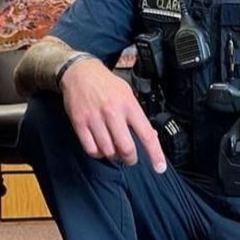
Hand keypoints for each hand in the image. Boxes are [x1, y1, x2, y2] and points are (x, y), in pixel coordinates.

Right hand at [59, 58, 165, 172]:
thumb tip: (150, 135)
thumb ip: (138, 115)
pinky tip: (101, 147)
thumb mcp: (128, 94)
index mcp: (129, 105)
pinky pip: (91, 149)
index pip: (146, 134)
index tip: (160, 167)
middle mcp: (113, 112)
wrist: (80, 72)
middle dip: (131, 159)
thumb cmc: (106, 84)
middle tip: (131, 158)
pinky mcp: (80, 123)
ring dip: (113, 156)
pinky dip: (98, 154)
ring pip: (108, 151)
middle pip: (126, 148)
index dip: (155, 154)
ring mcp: (95, 118)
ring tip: (114, 149)